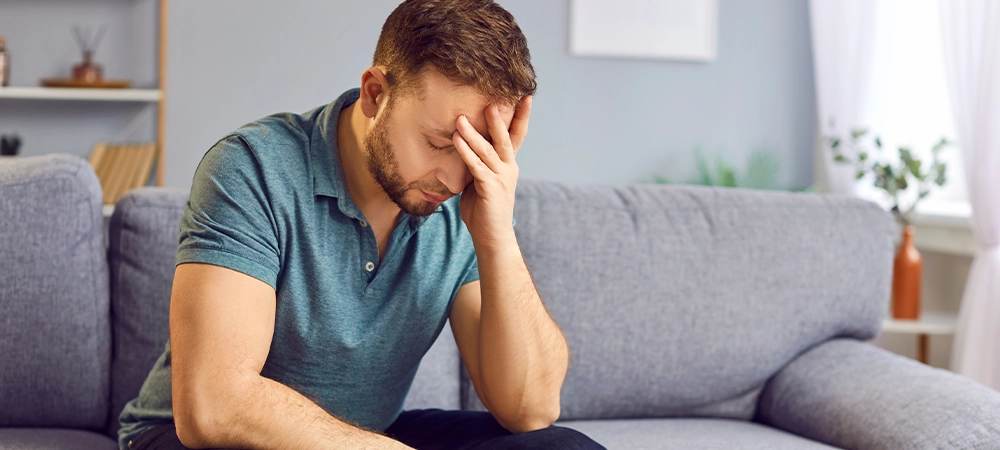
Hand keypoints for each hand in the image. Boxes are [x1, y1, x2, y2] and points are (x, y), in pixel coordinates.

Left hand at [452, 95, 531, 249]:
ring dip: (473, 133)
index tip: (525, 97)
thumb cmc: (484, 210)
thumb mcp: (481, 181)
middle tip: (491, 100)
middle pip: (506, 138)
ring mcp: (501, 178)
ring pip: (487, 150)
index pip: (517, 136)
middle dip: (499, 118)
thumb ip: (477, 164)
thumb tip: (463, 147)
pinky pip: (476, 165)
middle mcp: (509, 169)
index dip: (521, 116)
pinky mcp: (490, 187)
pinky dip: (465, 151)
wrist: (492, 237)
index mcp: (508, 165)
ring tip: (460, 118)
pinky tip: (456, 139)